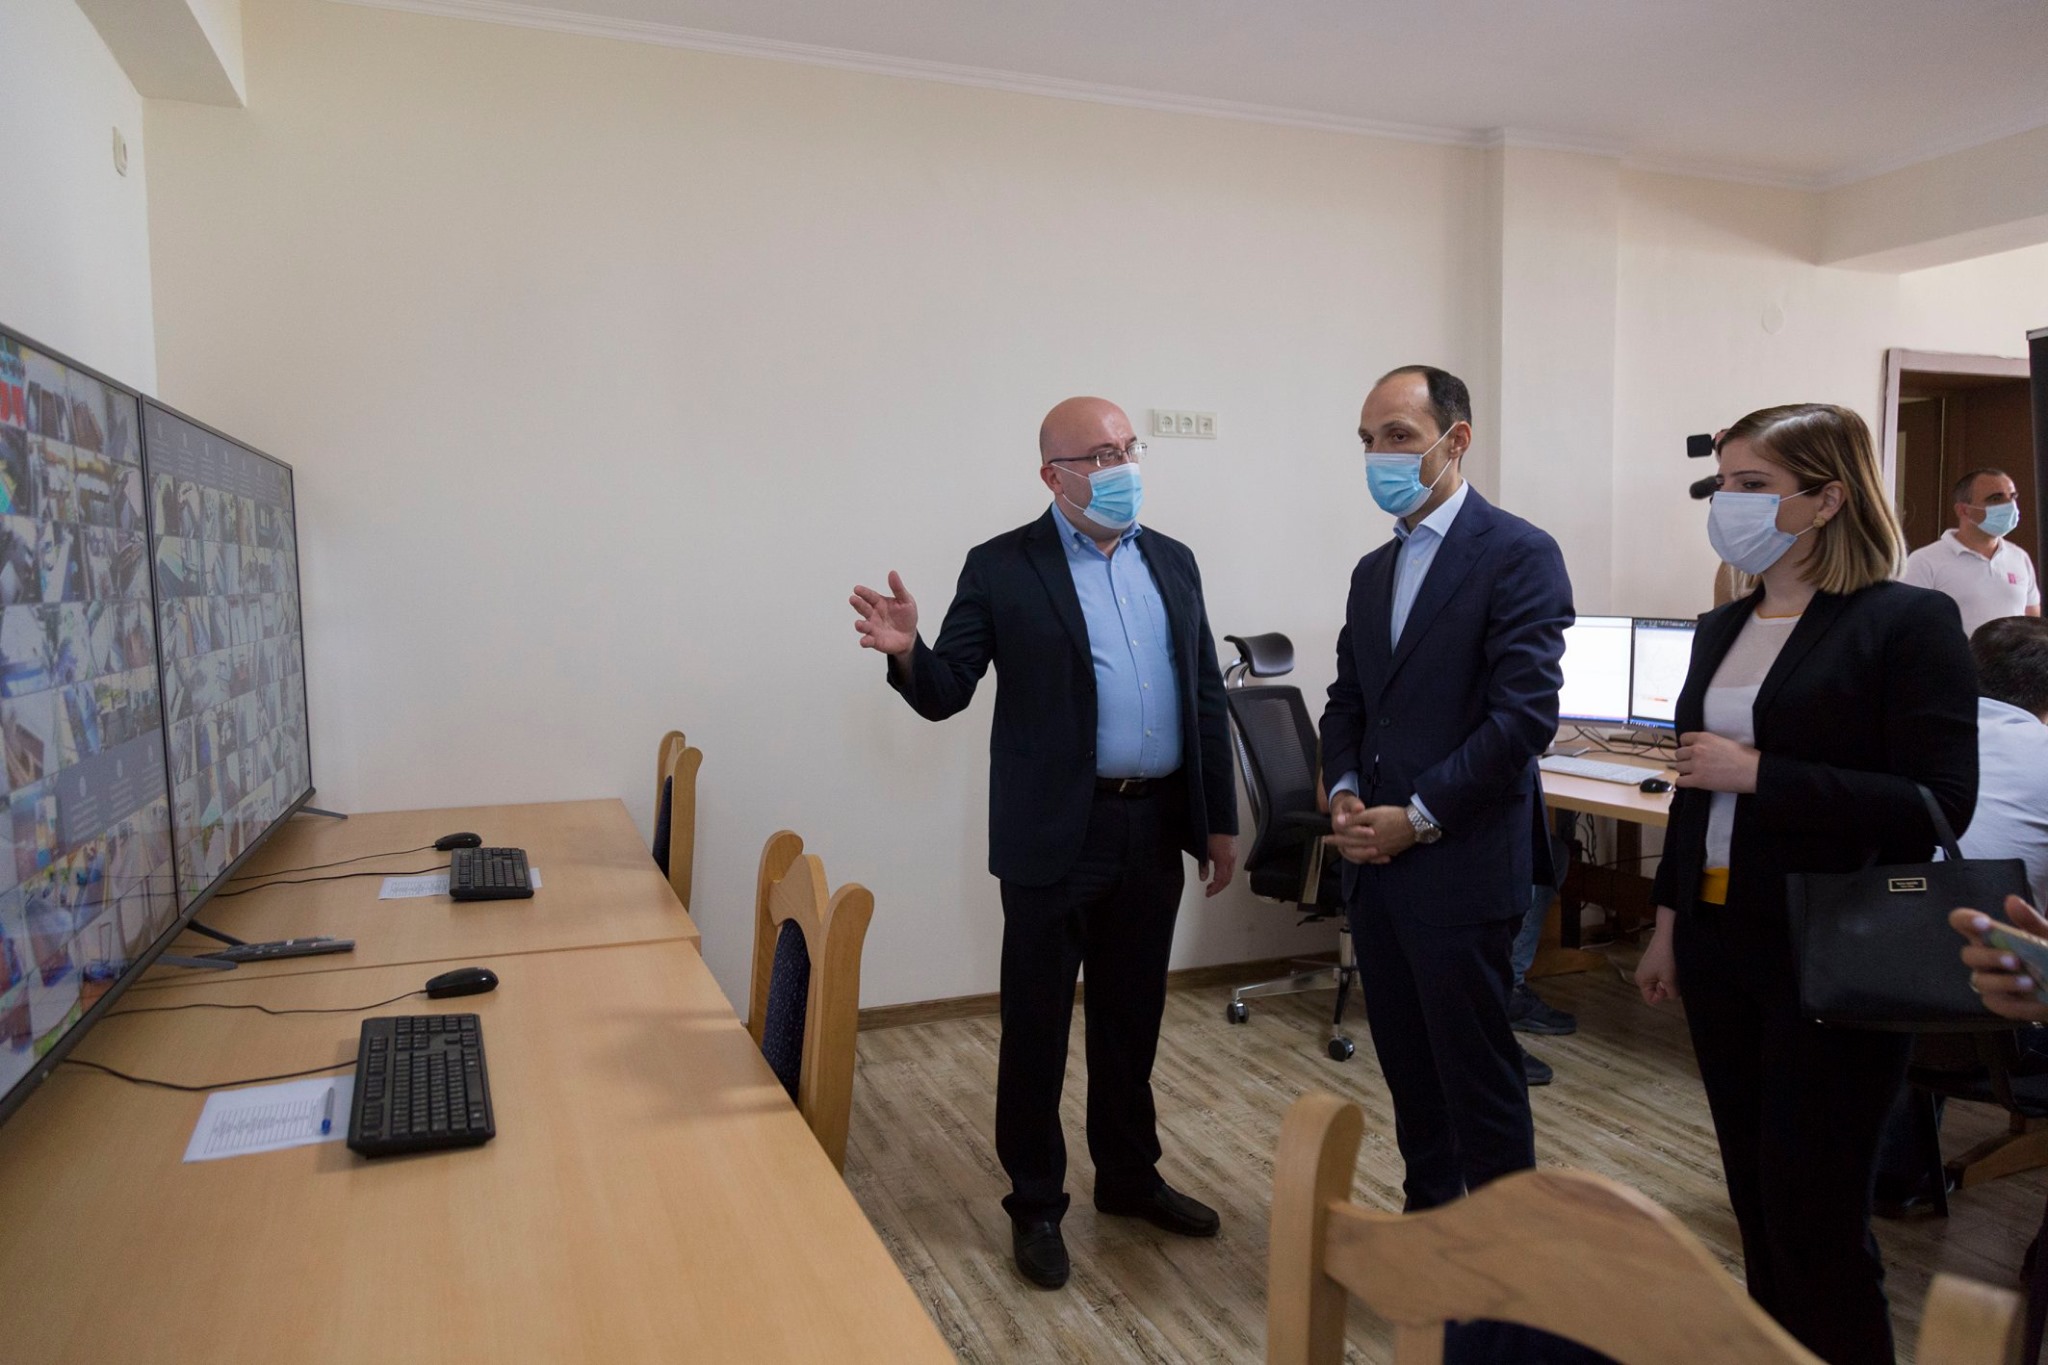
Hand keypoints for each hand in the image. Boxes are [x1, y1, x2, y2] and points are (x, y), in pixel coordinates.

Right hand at [850, 571, 917, 655]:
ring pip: (863, 626)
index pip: (870, 596)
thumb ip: (898, 588)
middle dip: (857, 604)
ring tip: (859, 624)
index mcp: (879, 603)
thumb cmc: (906, 616)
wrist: (909, 636)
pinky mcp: (875, 641)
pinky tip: (864, 641)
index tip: (856, 589)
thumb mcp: (906, 600)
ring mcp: (873, 628)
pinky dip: (865, 641)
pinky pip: (868, 641)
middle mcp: (873, 615)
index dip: (863, 592)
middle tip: (852, 599)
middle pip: (863, 608)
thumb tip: (892, 572)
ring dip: (860, 625)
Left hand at [1200, 834, 1236, 896]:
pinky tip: (1219, 872)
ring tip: (1213, 883)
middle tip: (1209, 891)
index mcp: (1224, 859)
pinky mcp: (1234, 850)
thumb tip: (1203, 877)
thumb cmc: (1212, 830)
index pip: (1221, 880)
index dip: (1215, 889)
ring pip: (1230, 873)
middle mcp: (1231, 858)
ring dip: (1222, 881)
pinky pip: (1231, 866)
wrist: (1221, 818)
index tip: (1208, 893)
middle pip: (1227, 879)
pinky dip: (1225, 873)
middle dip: (1219, 887)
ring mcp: (1234, 854)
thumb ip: (1203, 865)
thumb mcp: (1204, 849)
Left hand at [1325, 799, 1415, 865]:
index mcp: (1367, 838)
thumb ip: (1356, 819)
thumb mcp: (1373, 813)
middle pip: (1353, 849)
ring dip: (1352, 853)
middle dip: (1340, 846)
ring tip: (1345, 850)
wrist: (1417, 823)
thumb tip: (1339, 823)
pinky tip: (1366, 856)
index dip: (1335, 839)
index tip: (1324, 838)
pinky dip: (1367, 858)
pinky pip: (1375, 858)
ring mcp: (1383, 851)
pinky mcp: (1391, 851)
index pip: (1346, 840)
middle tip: (1330, 845)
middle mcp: (1373, 848)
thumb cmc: (1394, 816)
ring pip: (1363, 856)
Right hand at [1636, 907, 1679, 1005]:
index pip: (1652, 999)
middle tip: (1672, 976)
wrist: (1669, 934)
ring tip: (1674, 968)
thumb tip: (1672, 995)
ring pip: (1663, 982)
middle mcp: (1643, 975)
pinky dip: (1672, 972)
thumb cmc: (1666, 955)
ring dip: (1671, 979)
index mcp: (1641, 980)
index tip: (1667, 984)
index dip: (1662, 995)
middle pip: (1658, 991)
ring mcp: (1650, 967)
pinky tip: (1674, 964)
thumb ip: (1671, 993)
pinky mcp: (1657, 961)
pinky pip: (1665, 974)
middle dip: (1668, 987)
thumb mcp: (1670, 979)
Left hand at [1673, 732, 1759, 793]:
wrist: (1753, 771)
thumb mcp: (1724, 741)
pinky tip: (1690, 782)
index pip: (1683, 739)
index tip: (1690, 751)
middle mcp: (1697, 749)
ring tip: (1694, 774)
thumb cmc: (1744, 756)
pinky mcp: (1698, 780)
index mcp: (1704, 738)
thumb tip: (1701, 749)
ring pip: (1678, 768)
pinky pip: (1680, 782)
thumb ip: (1709, 744)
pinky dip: (1684, 783)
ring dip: (1685, 771)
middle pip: (1678, 754)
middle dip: (1685, 759)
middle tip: (1693, 764)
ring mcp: (1696, 765)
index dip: (1686, 746)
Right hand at [1951, 897, 2047, 1022]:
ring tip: (2029, 982)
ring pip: (1980, 982)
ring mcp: (1989, 981)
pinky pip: (1996, 1004)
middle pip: (1968, 956)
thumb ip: (2031, 921)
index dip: (1966, 920)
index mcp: (1990, 936)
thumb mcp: (2046, 935)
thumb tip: (2011, 900)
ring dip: (2003, 982)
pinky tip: (2036, 1000)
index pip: (1962, 922)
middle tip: (2015, 960)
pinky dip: (2016, 1004)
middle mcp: (1984, 958)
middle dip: (1989, 957)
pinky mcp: (1999, 1003)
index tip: (1985, 923)